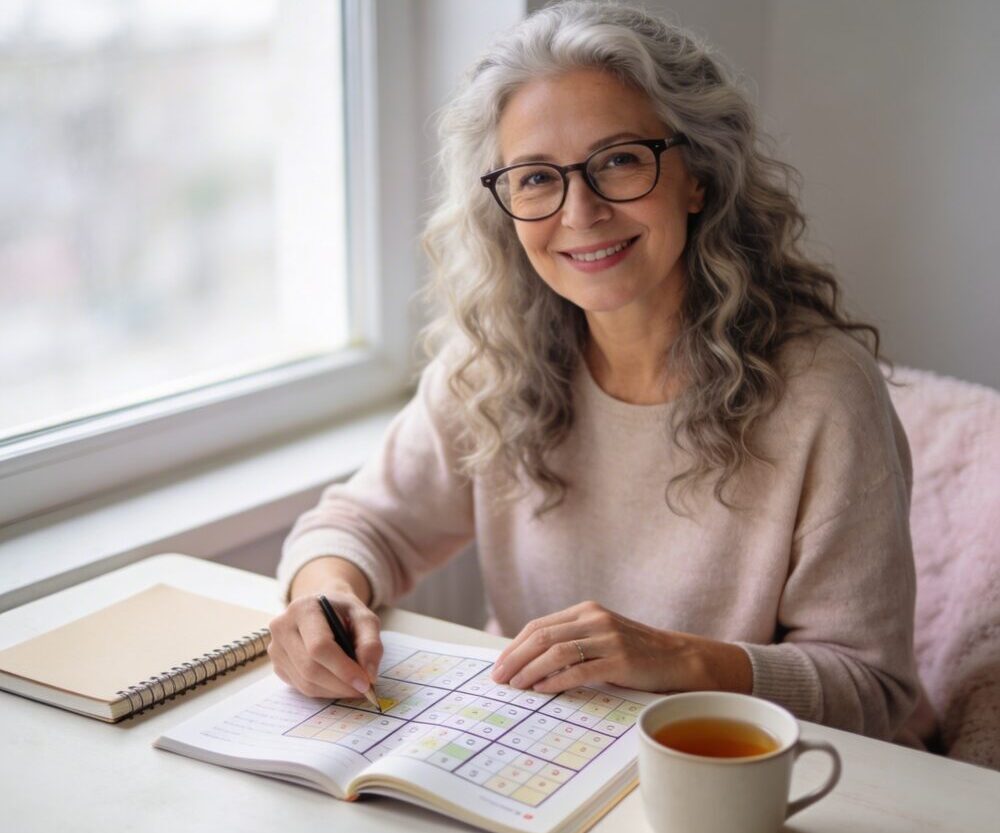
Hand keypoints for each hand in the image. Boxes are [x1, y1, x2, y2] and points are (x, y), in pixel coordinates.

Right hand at [267, 587, 382, 698]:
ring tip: (354, 687)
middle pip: (310, 668)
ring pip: (305, 683)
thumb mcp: (364, 617)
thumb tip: (369, 674)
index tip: (365, 683)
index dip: (343, 669)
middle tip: (364, 689)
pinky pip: (301, 687)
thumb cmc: (344, 612)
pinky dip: (324, 691)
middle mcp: (282, 627)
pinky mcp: (277, 665)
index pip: (319, 646)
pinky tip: (338, 683)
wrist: (322, 608)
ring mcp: (275, 648)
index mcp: (304, 608)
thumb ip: (370, 643)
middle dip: (340, 684)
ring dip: (334, 691)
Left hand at [490, 601, 751, 694]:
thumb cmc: (635, 654)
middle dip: (515, 658)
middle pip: (542, 636)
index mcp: (586, 610)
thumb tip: (529, 663)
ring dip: (530, 670)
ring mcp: (609, 638)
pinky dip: (556, 680)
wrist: (679, 659)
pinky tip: (542, 690)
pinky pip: (580, 670)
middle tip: (499, 679)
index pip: (539, 626)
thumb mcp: (601, 638)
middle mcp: (595, 619)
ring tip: (515, 687)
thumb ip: (572, 642)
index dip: (515, 646)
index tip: (499, 666)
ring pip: (557, 651)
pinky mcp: (621, 660)